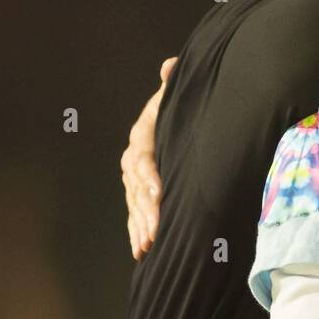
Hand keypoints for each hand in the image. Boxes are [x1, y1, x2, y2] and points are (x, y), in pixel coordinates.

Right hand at [121, 57, 175, 258]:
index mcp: (144, 131)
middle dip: (145, 209)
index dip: (148, 175)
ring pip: (134, 203)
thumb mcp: (181, 93)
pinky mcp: (141, 193)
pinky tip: (141, 251)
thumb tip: (169, 66)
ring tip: (148, 245)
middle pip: (136, 185)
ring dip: (140, 225)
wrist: (183, 116)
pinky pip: (135, 214)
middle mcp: (135, 155)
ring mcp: (136, 177)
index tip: (157, 192)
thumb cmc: (184, 106)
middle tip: (155, 230)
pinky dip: (137, 232)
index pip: (142, 155)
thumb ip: (175, 81)